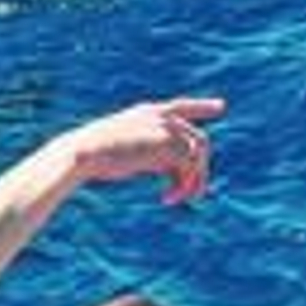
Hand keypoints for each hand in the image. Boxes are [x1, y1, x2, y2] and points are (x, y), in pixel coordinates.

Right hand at [61, 97, 223, 203]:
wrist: (83, 152)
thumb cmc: (97, 157)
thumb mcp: (129, 152)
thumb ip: (154, 156)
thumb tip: (173, 174)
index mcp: (147, 113)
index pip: (181, 106)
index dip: (202, 106)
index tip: (221, 106)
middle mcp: (161, 117)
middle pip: (199, 140)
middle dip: (199, 169)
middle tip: (193, 196)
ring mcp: (165, 128)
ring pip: (198, 154)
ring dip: (193, 180)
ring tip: (176, 199)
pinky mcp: (167, 144)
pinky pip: (190, 166)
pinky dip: (183, 186)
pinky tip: (166, 199)